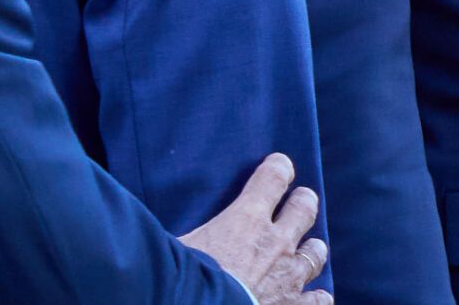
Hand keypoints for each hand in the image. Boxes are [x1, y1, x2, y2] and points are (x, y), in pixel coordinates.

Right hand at [181, 153, 330, 303]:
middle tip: (299, 204)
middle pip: (305, 207)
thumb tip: (138, 224)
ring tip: (307, 252)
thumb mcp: (172, 248)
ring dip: (311, 250)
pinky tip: (312, 298)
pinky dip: (316, 297)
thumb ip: (173, 234)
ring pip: (317, 251)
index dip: (278, 168)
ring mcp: (290, 276)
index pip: (274, 175)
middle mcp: (276, 241)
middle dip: (302, 204)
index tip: (279, 167)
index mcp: (247, 218)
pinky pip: (320, 299)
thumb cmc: (179, 282)